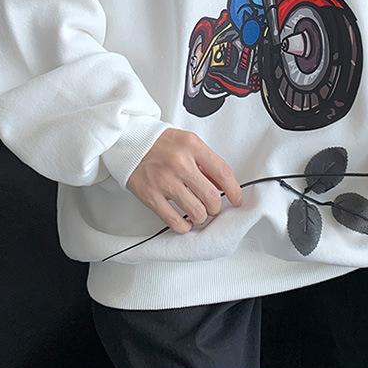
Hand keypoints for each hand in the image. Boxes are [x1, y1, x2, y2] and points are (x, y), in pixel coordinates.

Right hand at [126, 128, 243, 233]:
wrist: (130, 141)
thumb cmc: (161, 143)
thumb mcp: (188, 143)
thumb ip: (206, 163)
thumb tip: (223, 186)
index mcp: (192, 146)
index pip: (222, 172)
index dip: (234, 190)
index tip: (236, 199)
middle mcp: (179, 163)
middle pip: (211, 196)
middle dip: (216, 207)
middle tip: (212, 206)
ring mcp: (164, 180)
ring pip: (196, 212)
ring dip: (201, 217)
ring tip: (198, 213)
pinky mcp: (150, 195)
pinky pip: (174, 221)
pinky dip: (184, 226)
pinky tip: (184, 221)